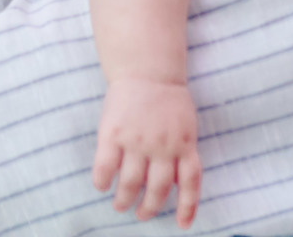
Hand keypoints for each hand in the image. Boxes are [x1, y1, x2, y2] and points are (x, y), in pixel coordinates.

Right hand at [92, 77, 201, 227]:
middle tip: (141, 214)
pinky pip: (105, 167)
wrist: (147, 70)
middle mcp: (162, 146)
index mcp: (184, 144)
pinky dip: (102, 182)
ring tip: (120, 205)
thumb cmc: (168, 101)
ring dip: (124, 200)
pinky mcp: (113, 133)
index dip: (187, 207)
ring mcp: (137, 140)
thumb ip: (183, 153)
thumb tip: (179, 185)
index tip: (183, 226)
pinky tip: (102, 186)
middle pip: (156, 189)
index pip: (190, 182)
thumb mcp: (185, 127)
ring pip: (129, 184)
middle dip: (149, 209)